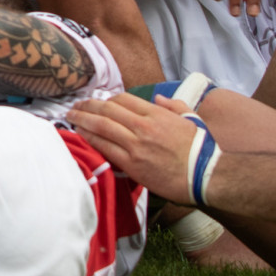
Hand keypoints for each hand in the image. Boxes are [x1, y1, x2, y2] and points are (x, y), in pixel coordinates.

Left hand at [67, 93, 204, 204]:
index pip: (124, 99)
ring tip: (71, 117)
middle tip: (75, 106)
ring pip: (102, 126)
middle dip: (88, 106)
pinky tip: (80, 135)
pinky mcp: (132, 164)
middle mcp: (144, 126)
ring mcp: (136, 145)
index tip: (99, 102)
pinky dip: (90, 139)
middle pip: (108, 110)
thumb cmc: (200, 149)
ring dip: (83, 119)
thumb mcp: (191, 118)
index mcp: (157, 113)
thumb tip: (158, 98)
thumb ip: (174, 105)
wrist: (204, 176)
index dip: (108, 100)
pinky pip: (105, 147)